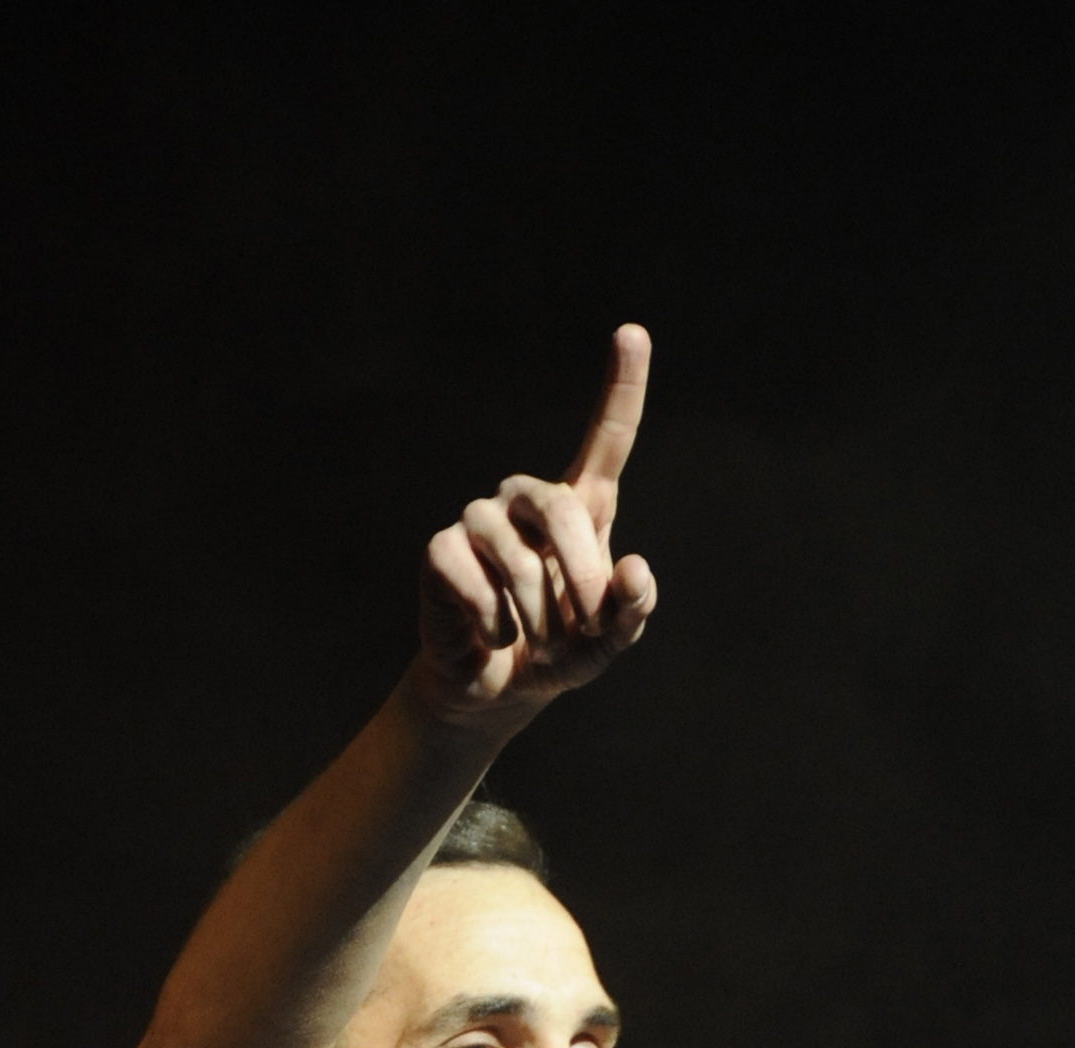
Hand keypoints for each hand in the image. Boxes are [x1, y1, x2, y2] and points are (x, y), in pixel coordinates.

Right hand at [415, 324, 656, 726]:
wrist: (496, 688)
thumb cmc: (558, 652)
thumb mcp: (606, 641)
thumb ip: (631, 610)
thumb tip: (633, 567)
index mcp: (580, 508)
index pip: (606, 439)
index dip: (621, 388)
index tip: (633, 332)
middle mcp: (527, 500)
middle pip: (561, 510)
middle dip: (581, 578)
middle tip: (586, 626)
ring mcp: (479, 520)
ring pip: (518, 558)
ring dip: (537, 615)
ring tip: (536, 639)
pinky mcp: (441, 550)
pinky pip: (475, 583)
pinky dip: (495, 624)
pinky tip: (493, 636)